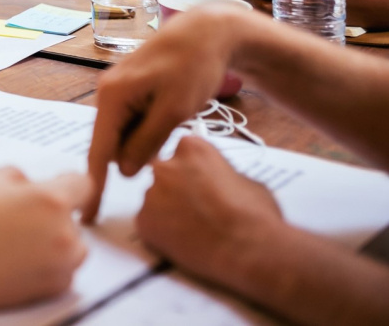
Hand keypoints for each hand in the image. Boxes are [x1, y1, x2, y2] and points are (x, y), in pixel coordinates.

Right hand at [0, 169, 89, 313]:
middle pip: (76, 220)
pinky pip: (63, 274)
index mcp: (50, 200)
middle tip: (20, 216)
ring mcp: (58, 265)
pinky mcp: (48, 290)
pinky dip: (48, 266)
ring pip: (73, 248)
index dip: (67, 183)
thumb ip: (23, 179)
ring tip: (19, 239)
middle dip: (55, 216)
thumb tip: (33, 186)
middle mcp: (62, 234)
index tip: (58, 186)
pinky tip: (18, 257)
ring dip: (56, 242)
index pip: (83, 185)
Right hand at [85, 5, 254, 220]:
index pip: (99, 149)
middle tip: (135, 190)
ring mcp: (118, 89)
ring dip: (133, 150)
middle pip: (106, 142)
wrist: (208, 31)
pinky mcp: (131, 88)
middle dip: (116, 167)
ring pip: (119, 132)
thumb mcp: (174, 110)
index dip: (95, 184)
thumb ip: (146, 141)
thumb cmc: (193, 67)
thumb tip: (124, 171)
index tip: (88, 214)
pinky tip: (157, 140)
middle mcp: (107, 92)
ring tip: (155, 162)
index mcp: (112, 96)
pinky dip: (139, 136)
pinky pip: (128, 121)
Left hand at [136, 136, 284, 285]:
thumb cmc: (255, 215)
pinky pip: (149, 224)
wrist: (249, 250)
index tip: (200, 181)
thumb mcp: (247, 181)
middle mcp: (165, 166)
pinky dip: (161, 232)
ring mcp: (151, 194)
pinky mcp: (143, 221)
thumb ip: (222, 173)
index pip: (182, 150)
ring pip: (155, 200)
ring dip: (168, 210)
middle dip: (176, 188)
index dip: (192, 168)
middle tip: (196, 208)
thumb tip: (219, 180)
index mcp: (191, 149)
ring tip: (193, 229)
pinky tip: (183, 242)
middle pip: (164, 174)